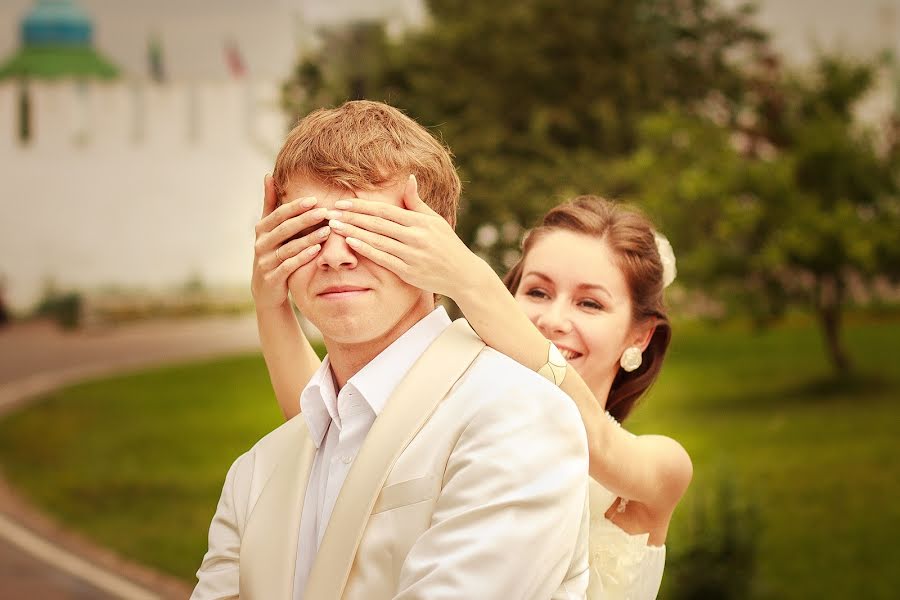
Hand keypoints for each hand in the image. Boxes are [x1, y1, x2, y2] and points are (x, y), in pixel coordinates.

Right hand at [251, 174, 328, 308]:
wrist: (266, 290)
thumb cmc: (272, 253)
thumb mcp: (268, 229)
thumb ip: (269, 204)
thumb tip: (268, 175)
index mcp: (261, 230)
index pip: (278, 214)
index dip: (295, 207)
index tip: (314, 199)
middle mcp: (260, 244)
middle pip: (284, 229)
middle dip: (304, 220)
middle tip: (325, 212)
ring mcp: (265, 262)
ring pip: (288, 247)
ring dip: (308, 238)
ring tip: (327, 231)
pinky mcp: (272, 278)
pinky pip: (289, 266)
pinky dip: (303, 257)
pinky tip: (317, 251)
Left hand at [325, 175, 482, 297]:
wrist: (463, 275)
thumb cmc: (447, 245)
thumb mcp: (435, 220)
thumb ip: (417, 202)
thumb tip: (409, 178)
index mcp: (420, 221)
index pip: (385, 210)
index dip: (362, 206)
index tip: (342, 202)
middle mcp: (415, 236)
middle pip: (377, 223)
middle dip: (351, 217)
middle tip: (329, 213)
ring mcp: (411, 254)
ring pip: (377, 240)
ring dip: (353, 232)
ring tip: (334, 226)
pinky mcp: (409, 272)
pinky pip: (383, 259)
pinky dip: (366, 250)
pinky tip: (351, 243)